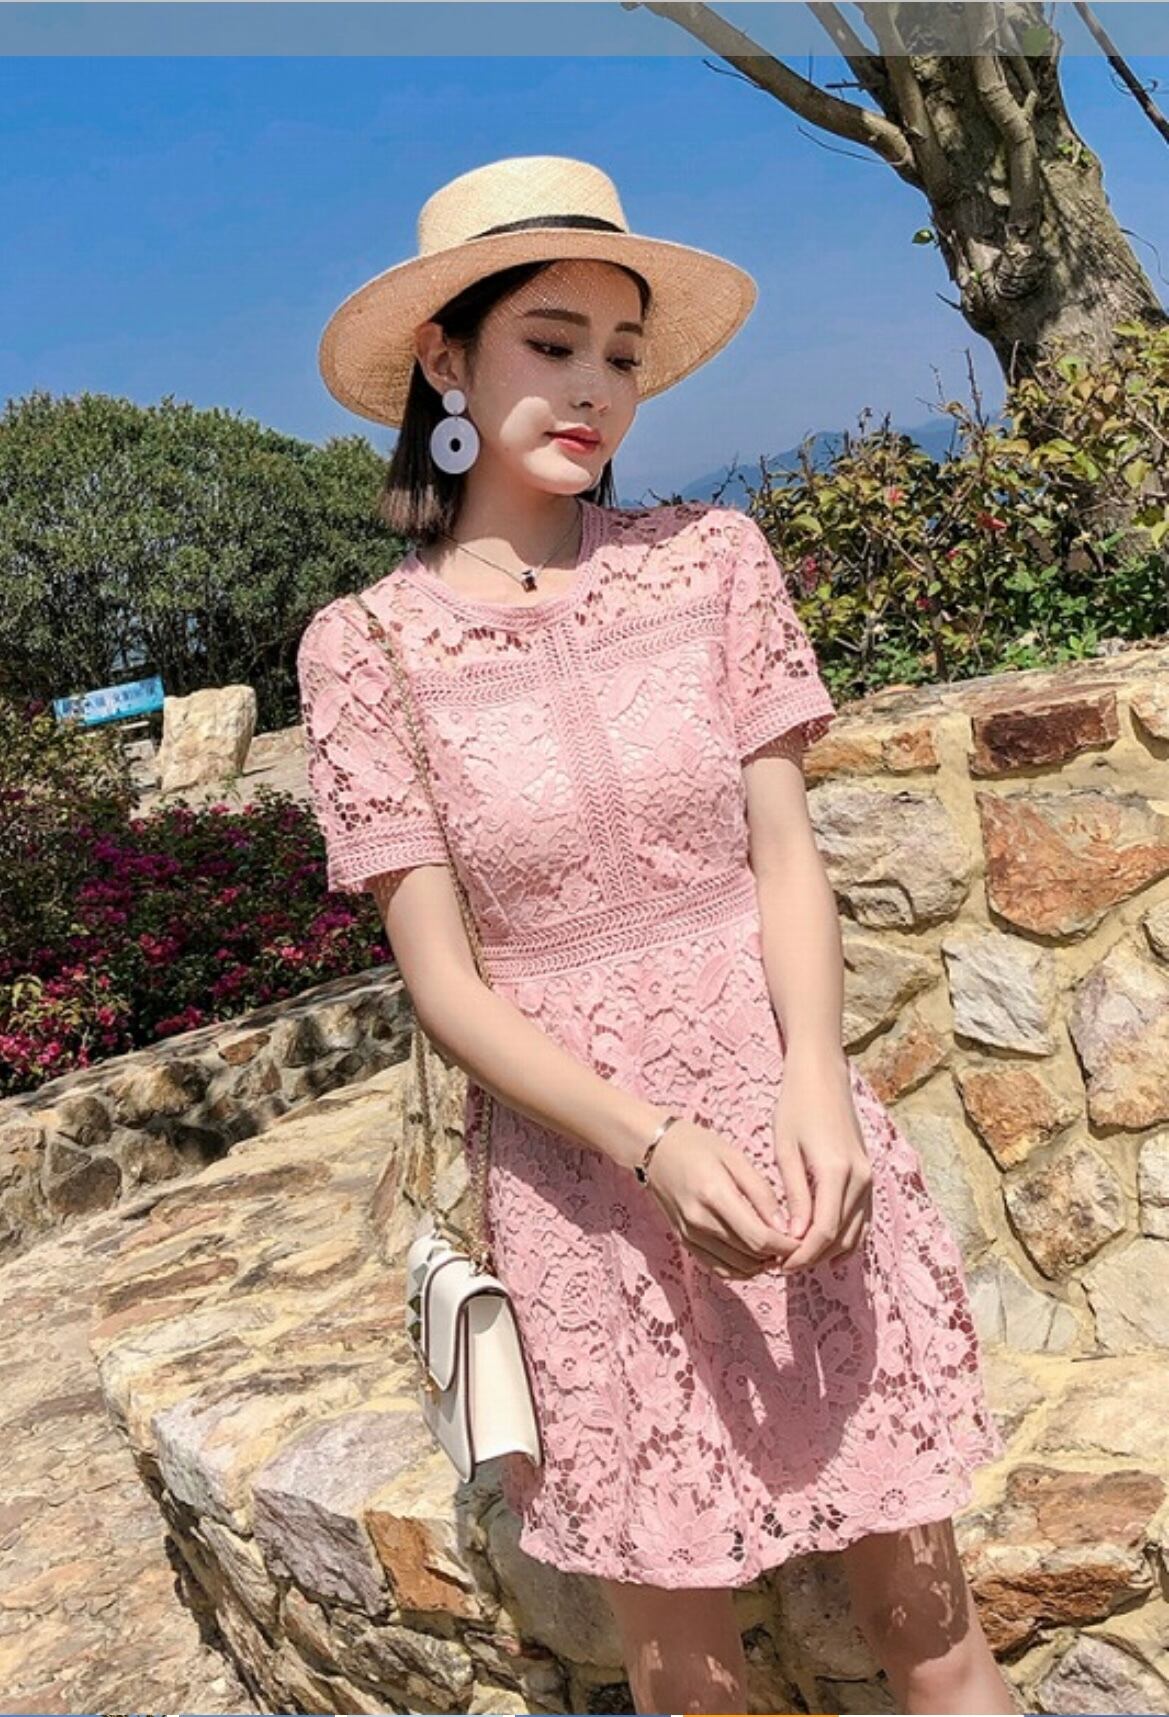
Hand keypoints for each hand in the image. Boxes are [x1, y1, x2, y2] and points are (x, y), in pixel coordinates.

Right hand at [642, 1118, 801, 1280]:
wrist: (655, 1150)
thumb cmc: (699, 1146)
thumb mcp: (735, 1158)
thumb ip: (761, 1192)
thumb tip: (784, 1227)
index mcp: (714, 1195)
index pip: (758, 1238)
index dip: (786, 1246)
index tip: (802, 1240)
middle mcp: (699, 1221)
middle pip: (749, 1256)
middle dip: (778, 1255)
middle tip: (794, 1243)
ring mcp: (689, 1235)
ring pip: (736, 1268)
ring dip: (761, 1265)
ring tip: (776, 1248)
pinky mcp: (685, 1241)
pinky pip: (718, 1268)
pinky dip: (741, 1269)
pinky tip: (754, 1256)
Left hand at [771, 1052, 872, 1272]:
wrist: (823, 1077)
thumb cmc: (796, 1107)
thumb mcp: (785, 1149)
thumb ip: (794, 1194)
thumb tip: (795, 1236)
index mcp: (836, 1170)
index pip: (824, 1231)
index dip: (803, 1255)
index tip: (779, 1266)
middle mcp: (860, 1178)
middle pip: (841, 1237)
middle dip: (812, 1257)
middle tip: (781, 1266)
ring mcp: (869, 1178)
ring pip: (855, 1232)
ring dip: (828, 1251)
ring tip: (797, 1257)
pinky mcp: (869, 1176)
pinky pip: (862, 1219)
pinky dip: (846, 1238)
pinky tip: (823, 1248)